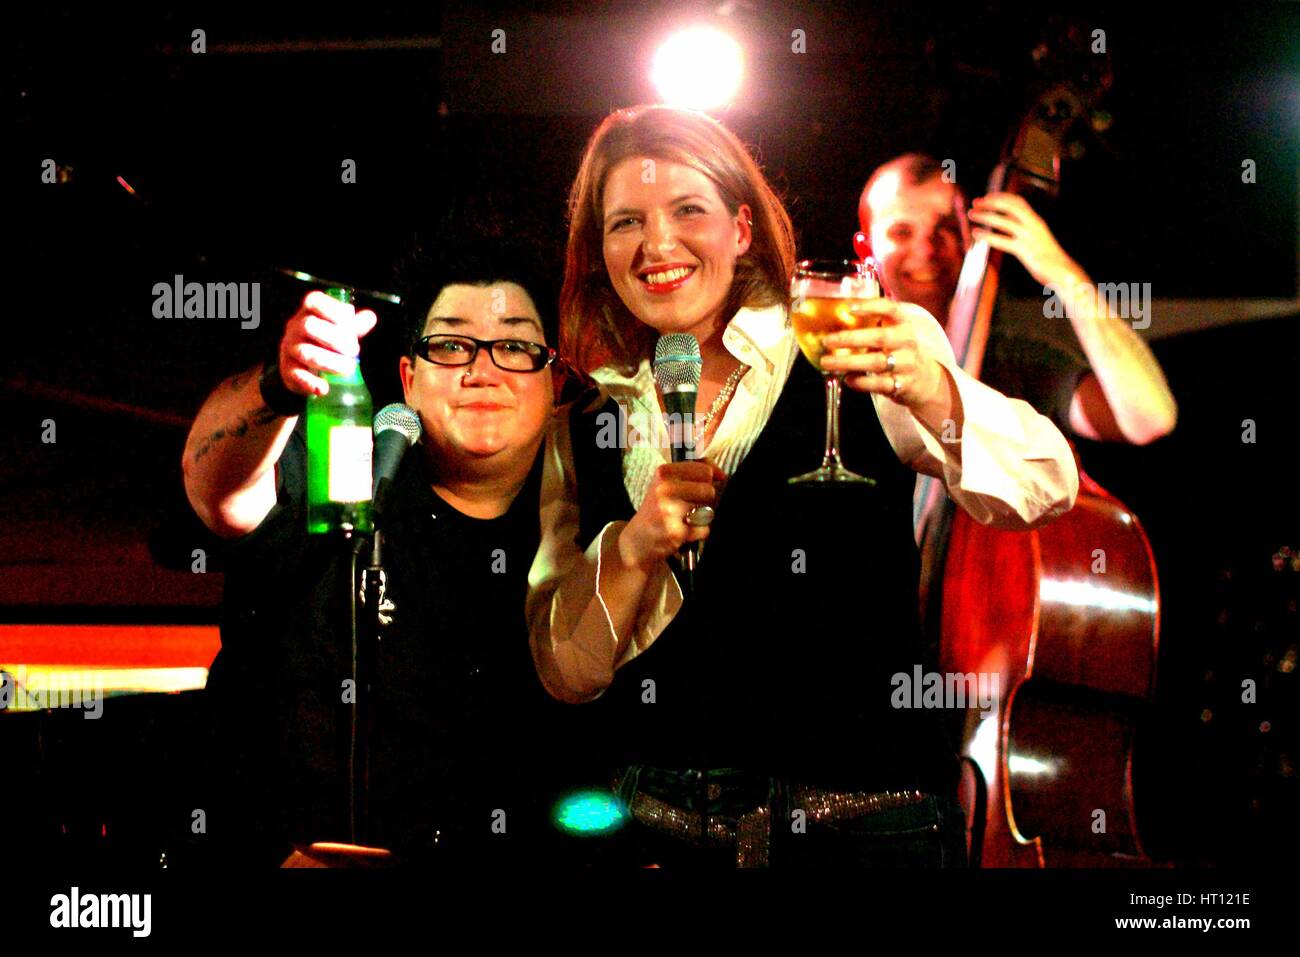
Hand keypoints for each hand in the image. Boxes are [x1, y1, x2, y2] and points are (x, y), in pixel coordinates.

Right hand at [279, 291, 378, 395]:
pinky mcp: (287, 370)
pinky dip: (310, 383)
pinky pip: (296, 375)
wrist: (301, 364)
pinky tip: (324, 388)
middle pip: (309, 326)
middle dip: (336, 339)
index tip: (351, 326)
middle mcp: (295, 327)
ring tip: (348, 369)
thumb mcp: (339, 329)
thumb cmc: (324, 340)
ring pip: (305, 352)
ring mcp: (289, 348)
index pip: (314, 301)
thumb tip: (370, 317)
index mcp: (308, 312)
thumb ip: (353, 324)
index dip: (334, 311)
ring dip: (330, 362)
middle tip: (354, 352)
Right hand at [618, 460, 725, 570]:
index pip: (704, 470)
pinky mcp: (676, 532)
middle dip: (705, 500)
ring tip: (686, 518)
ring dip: (702, 517)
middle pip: (709, 490)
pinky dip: (699, 532)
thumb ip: (694, 471)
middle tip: (691, 504)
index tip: (707, 483)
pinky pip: (705, 529)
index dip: (711, 478)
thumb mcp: (667, 482)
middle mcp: (665, 490)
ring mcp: (670, 512)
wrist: (638, 539)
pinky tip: (684, 531)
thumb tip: (722, 474)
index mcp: (663, 473)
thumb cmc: (658, 508)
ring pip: (708, 511)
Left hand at [819, 299, 945, 408]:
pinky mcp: (902, 385)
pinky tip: (847, 379)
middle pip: (880, 337)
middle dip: (851, 338)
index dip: (871, 307)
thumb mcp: (893, 335)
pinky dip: (860, 382)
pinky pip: (879, 384)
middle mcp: (907, 343)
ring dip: (849, 362)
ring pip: (877, 362)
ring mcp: (907, 365)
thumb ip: (871, 329)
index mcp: (903, 325)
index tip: (850, 308)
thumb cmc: (899, 353)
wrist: (925, 380)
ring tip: (827, 362)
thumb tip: (831, 325)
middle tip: (828, 341)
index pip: (891, 310)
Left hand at [968, 193, 1085, 289]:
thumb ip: (1026, 231)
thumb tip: (1010, 226)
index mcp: (1037, 221)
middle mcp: (1034, 225)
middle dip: (992, 202)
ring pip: (1005, 221)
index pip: (1019, 202)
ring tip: (972, 214)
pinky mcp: (1025, 251)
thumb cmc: (1049, 258)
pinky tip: (976, 234)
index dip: (1002, 197)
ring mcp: (1030, 237)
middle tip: (976, 202)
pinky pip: (1003, 241)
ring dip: (986, 216)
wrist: (1064, 272)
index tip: (988, 196)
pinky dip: (988, 236)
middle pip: (1011, 206)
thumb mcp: (1038, 239)